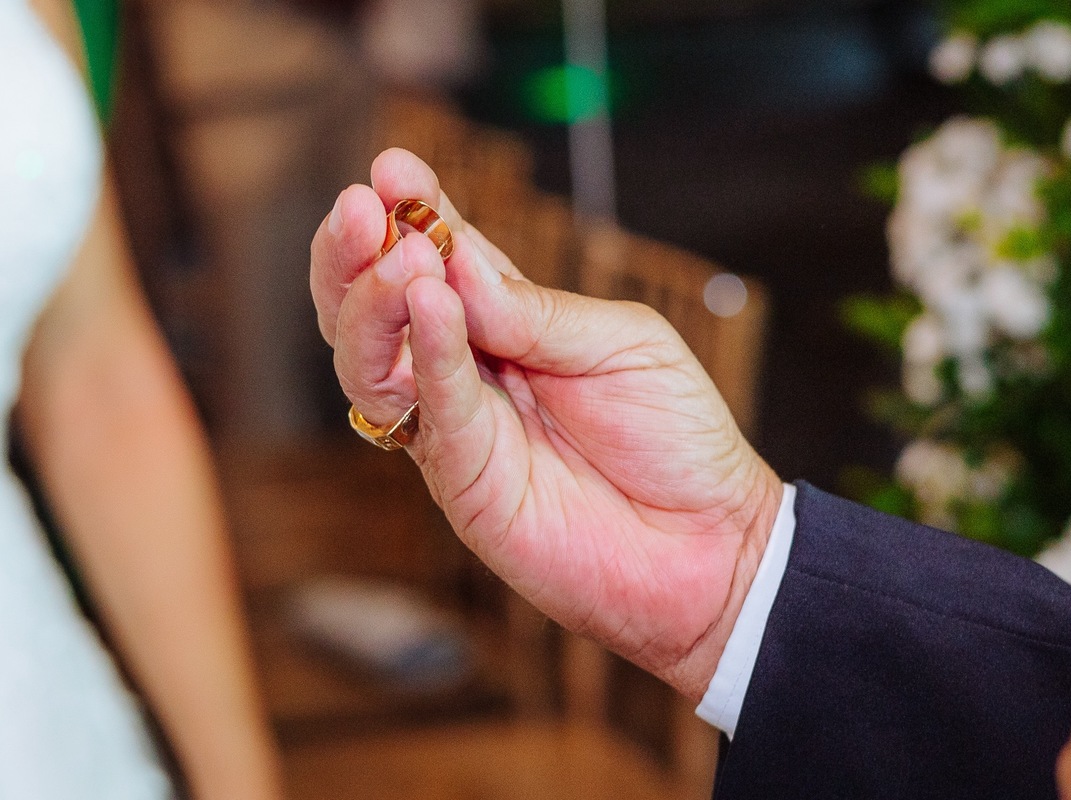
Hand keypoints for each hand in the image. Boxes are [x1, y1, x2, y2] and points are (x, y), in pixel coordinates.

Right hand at [310, 149, 782, 699]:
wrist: (710, 540)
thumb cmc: (676, 437)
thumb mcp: (622, 344)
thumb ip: (538, 312)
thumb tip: (455, 263)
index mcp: (509, 322)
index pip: (443, 255)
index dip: (412, 210)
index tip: (392, 168)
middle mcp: (468, 369)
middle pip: (379, 305)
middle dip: (359, 252)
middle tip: (363, 205)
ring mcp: (457, 426)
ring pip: (373, 360)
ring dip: (374, 301)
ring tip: (399, 257)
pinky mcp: (463, 481)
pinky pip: (431, 410)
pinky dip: (425, 355)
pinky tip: (429, 305)